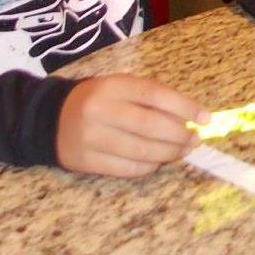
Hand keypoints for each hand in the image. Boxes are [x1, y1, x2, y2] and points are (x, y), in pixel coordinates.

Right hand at [57, 75, 206, 177]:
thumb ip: (151, 97)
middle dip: (180, 136)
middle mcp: (100, 110)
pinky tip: (157, 161)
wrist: (49, 119)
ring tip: (182, 151)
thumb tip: (191, 118)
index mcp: (112, 85)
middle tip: (195, 140)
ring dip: (169, 154)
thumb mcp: (120, 87)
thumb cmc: (97, 100)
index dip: (185, 107)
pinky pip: (127, 168)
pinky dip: (149, 166)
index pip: (155, 95)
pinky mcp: (86, 161)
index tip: (206, 118)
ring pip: (142, 151)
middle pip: (151, 126)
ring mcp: (91, 137)